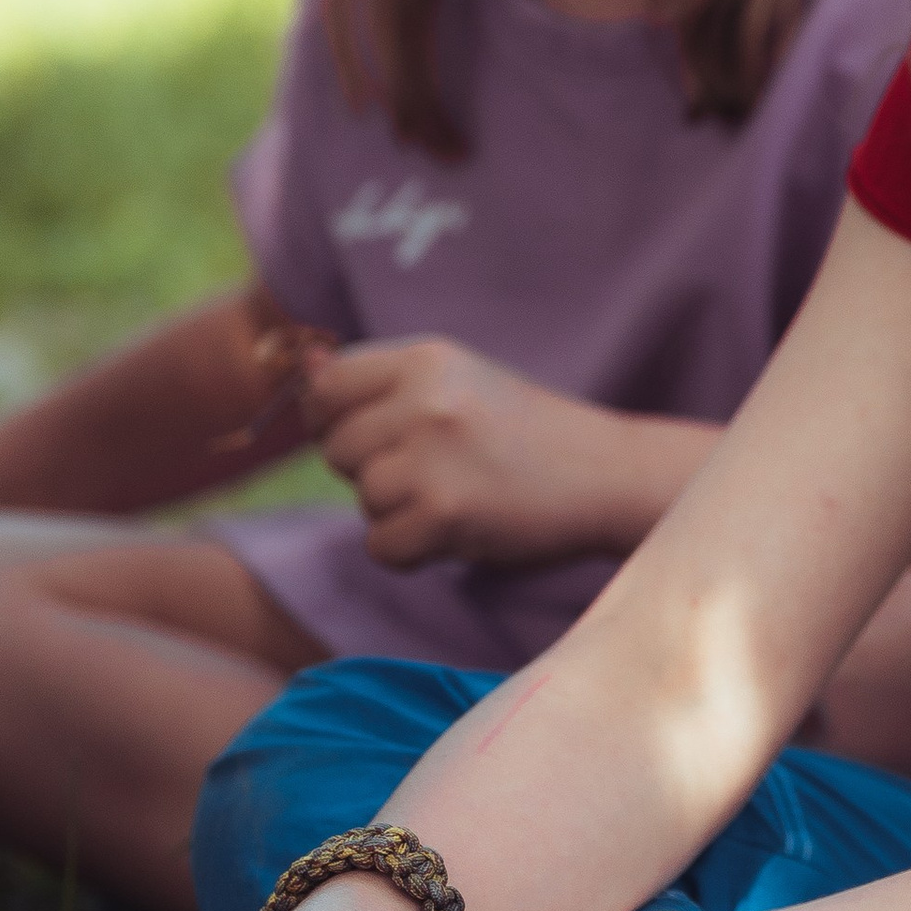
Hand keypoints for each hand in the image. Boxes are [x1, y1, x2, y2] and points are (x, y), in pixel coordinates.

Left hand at [303, 339, 627, 569]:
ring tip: (457, 496)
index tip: (372, 435)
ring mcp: (433, 456)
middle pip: (338, 448)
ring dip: (398, 512)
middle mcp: (424, 400)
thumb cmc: (526, 431)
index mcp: (425, 358)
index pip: (327, 385)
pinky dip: (412, 551)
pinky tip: (458, 530)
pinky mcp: (445, 512)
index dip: (334, 418)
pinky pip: (381, 546)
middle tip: (436, 470)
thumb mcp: (458, 383)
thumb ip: (382, 382)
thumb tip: (302, 365)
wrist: (608, 474)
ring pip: (362, 499)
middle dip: (372, 469)